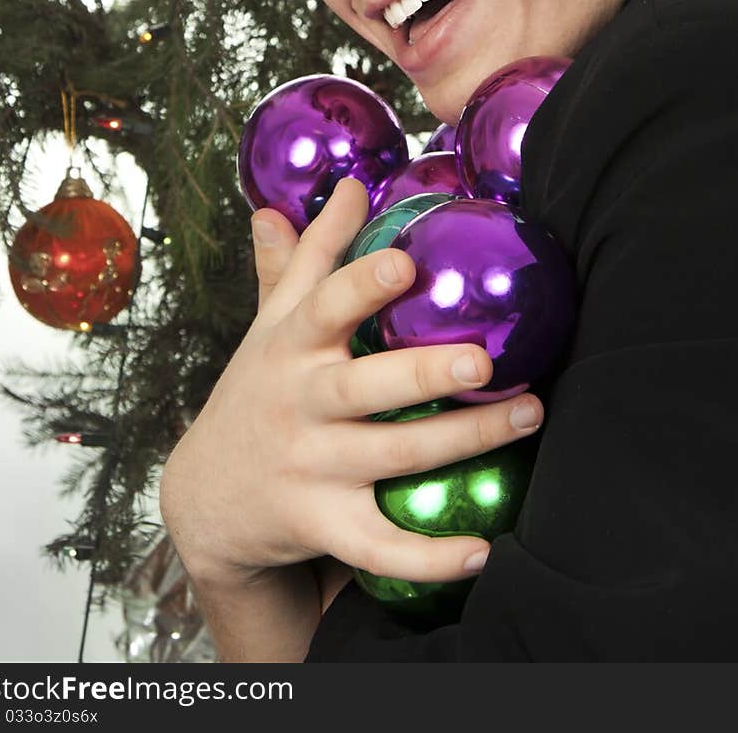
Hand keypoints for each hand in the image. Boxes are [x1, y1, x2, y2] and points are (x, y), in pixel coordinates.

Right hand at [160, 178, 543, 587]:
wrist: (207, 499)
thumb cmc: (259, 391)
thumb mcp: (271, 324)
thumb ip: (308, 256)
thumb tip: (346, 183)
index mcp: (291, 347)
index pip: (323, 308)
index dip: (362, 285)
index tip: (406, 262)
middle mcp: (302, 405)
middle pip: (366, 387)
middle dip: (424, 375)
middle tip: (483, 360)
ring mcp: (312, 468)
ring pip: (394, 457)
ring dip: (466, 442)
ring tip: (530, 415)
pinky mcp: (325, 526)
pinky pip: (381, 546)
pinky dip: (429, 554)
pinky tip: (483, 549)